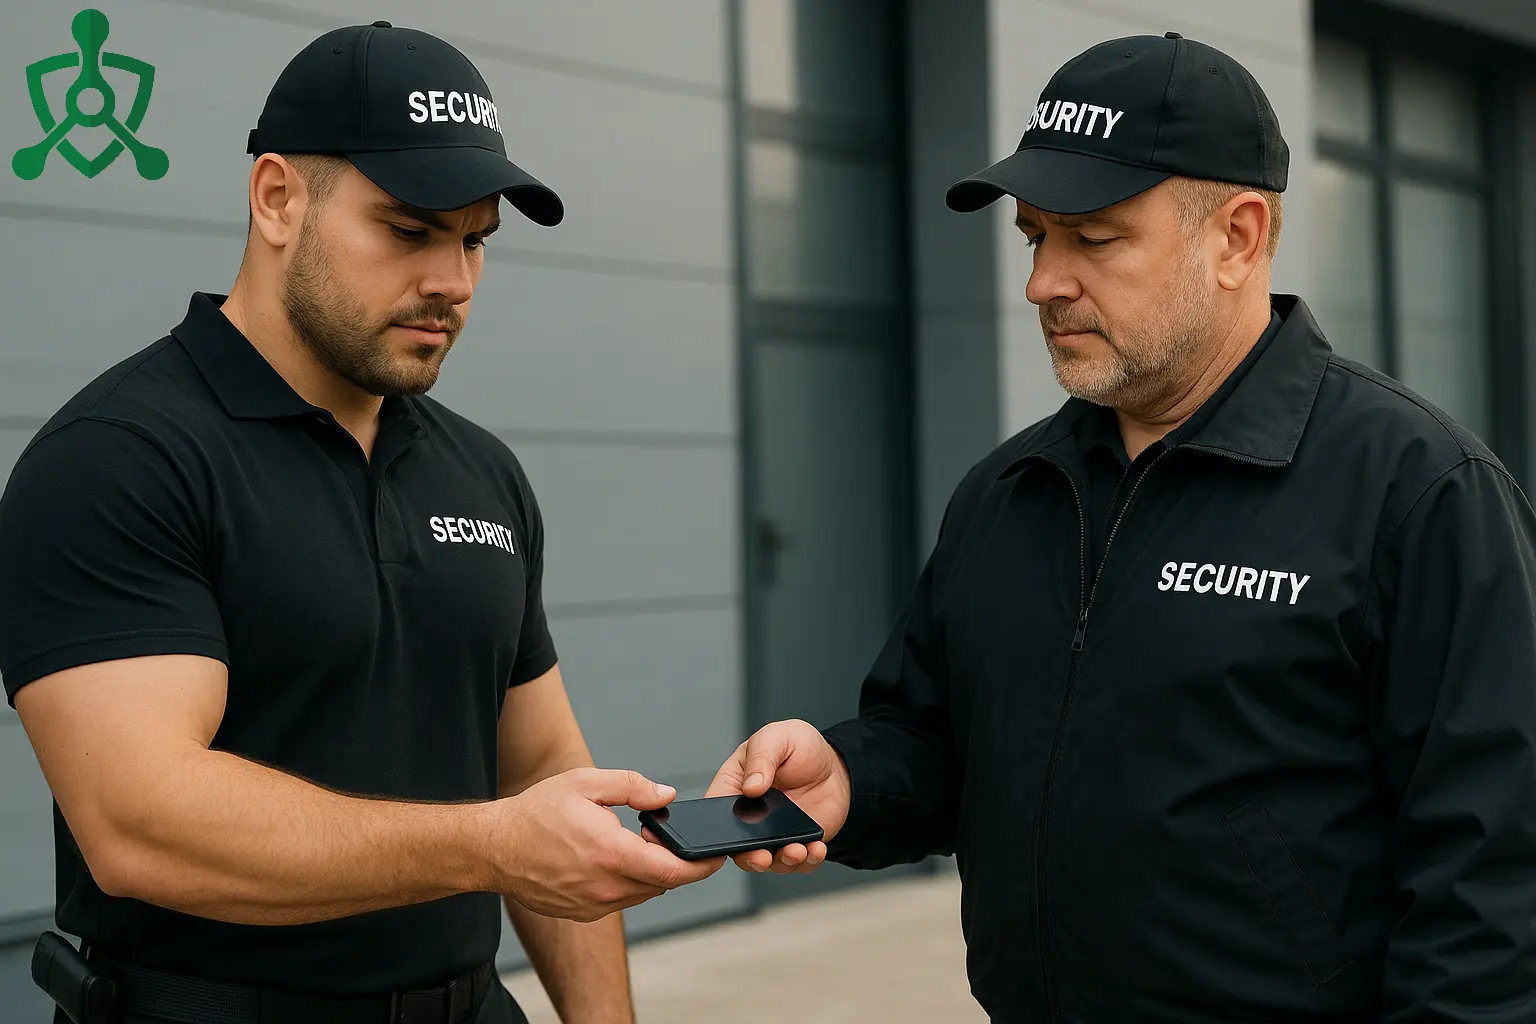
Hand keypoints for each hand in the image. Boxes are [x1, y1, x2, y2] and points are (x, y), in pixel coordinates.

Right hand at [492, 767, 723, 922]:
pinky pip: (619, 901)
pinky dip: (626, 883)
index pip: (673, 871)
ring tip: (634, 845)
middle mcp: (605, 887)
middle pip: (661, 884)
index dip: (701, 865)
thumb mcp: (585, 783)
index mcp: (611, 854)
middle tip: (668, 840)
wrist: (494, 847)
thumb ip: (633, 787)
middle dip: (674, 864)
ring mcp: (593, 905)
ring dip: (649, 874)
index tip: (716, 856)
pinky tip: (611, 860)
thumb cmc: (536, 812)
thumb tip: (667, 797)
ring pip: (642, 894)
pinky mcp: (581, 913)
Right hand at [697, 719, 851, 874]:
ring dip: (780, 861)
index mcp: (734, 787)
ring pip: (768, 860)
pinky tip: (815, 849)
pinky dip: (807, 861)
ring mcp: (772, 834)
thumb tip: (750, 786)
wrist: (836, 768)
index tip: (727, 837)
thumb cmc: (800, 748)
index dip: (715, 828)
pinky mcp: (797, 845)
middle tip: (761, 856)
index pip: (716, 811)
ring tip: (795, 850)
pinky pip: (799, 863)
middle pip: (737, 845)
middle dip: (748, 856)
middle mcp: (750, 816)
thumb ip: (762, 757)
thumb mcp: (777, 737)